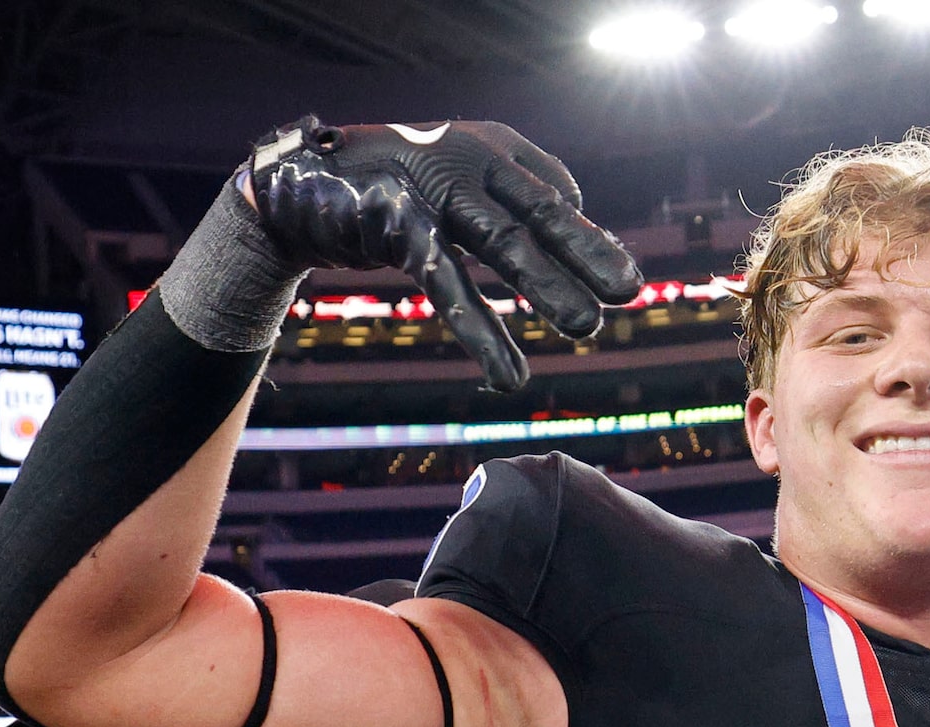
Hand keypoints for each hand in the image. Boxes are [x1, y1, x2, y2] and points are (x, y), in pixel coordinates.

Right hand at [242, 116, 641, 391]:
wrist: (297, 185)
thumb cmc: (394, 186)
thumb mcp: (456, 175)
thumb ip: (512, 192)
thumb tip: (579, 211)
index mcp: (488, 146)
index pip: (552, 187)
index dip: (583, 229)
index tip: (613, 272)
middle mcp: (464, 157)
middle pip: (539, 211)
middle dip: (587, 251)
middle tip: (632, 289)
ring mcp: (429, 186)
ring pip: (501, 244)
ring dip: (547, 287)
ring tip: (586, 328)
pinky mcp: (394, 222)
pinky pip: (447, 284)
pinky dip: (481, 333)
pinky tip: (508, 376)